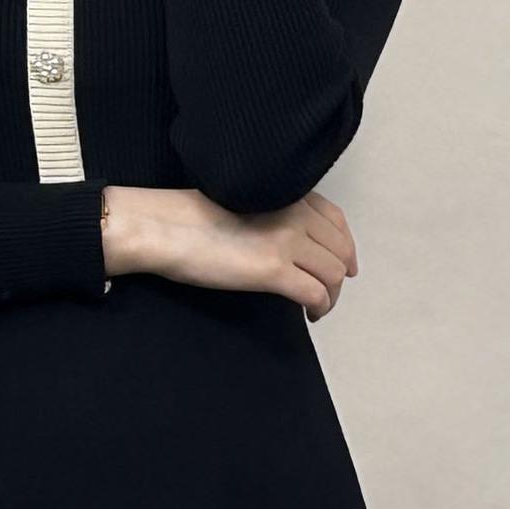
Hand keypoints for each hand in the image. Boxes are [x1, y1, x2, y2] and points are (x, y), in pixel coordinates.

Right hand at [102, 186, 359, 321]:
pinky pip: (316, 293)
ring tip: (317, 308)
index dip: (345, 245)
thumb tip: (283, 241)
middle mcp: (295, 214)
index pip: (336, 220)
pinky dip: (320, 307)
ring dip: (331, 296)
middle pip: (340, 250)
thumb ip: (271, 213)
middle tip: (328, 294)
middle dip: (339, 276)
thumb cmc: (187, 217)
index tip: (344, 264)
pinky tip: (309, 314)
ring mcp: (287, 241)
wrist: (164, 227)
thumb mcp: (241, 201)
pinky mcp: (274, 270)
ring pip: (333, 274)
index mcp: (287, 194)